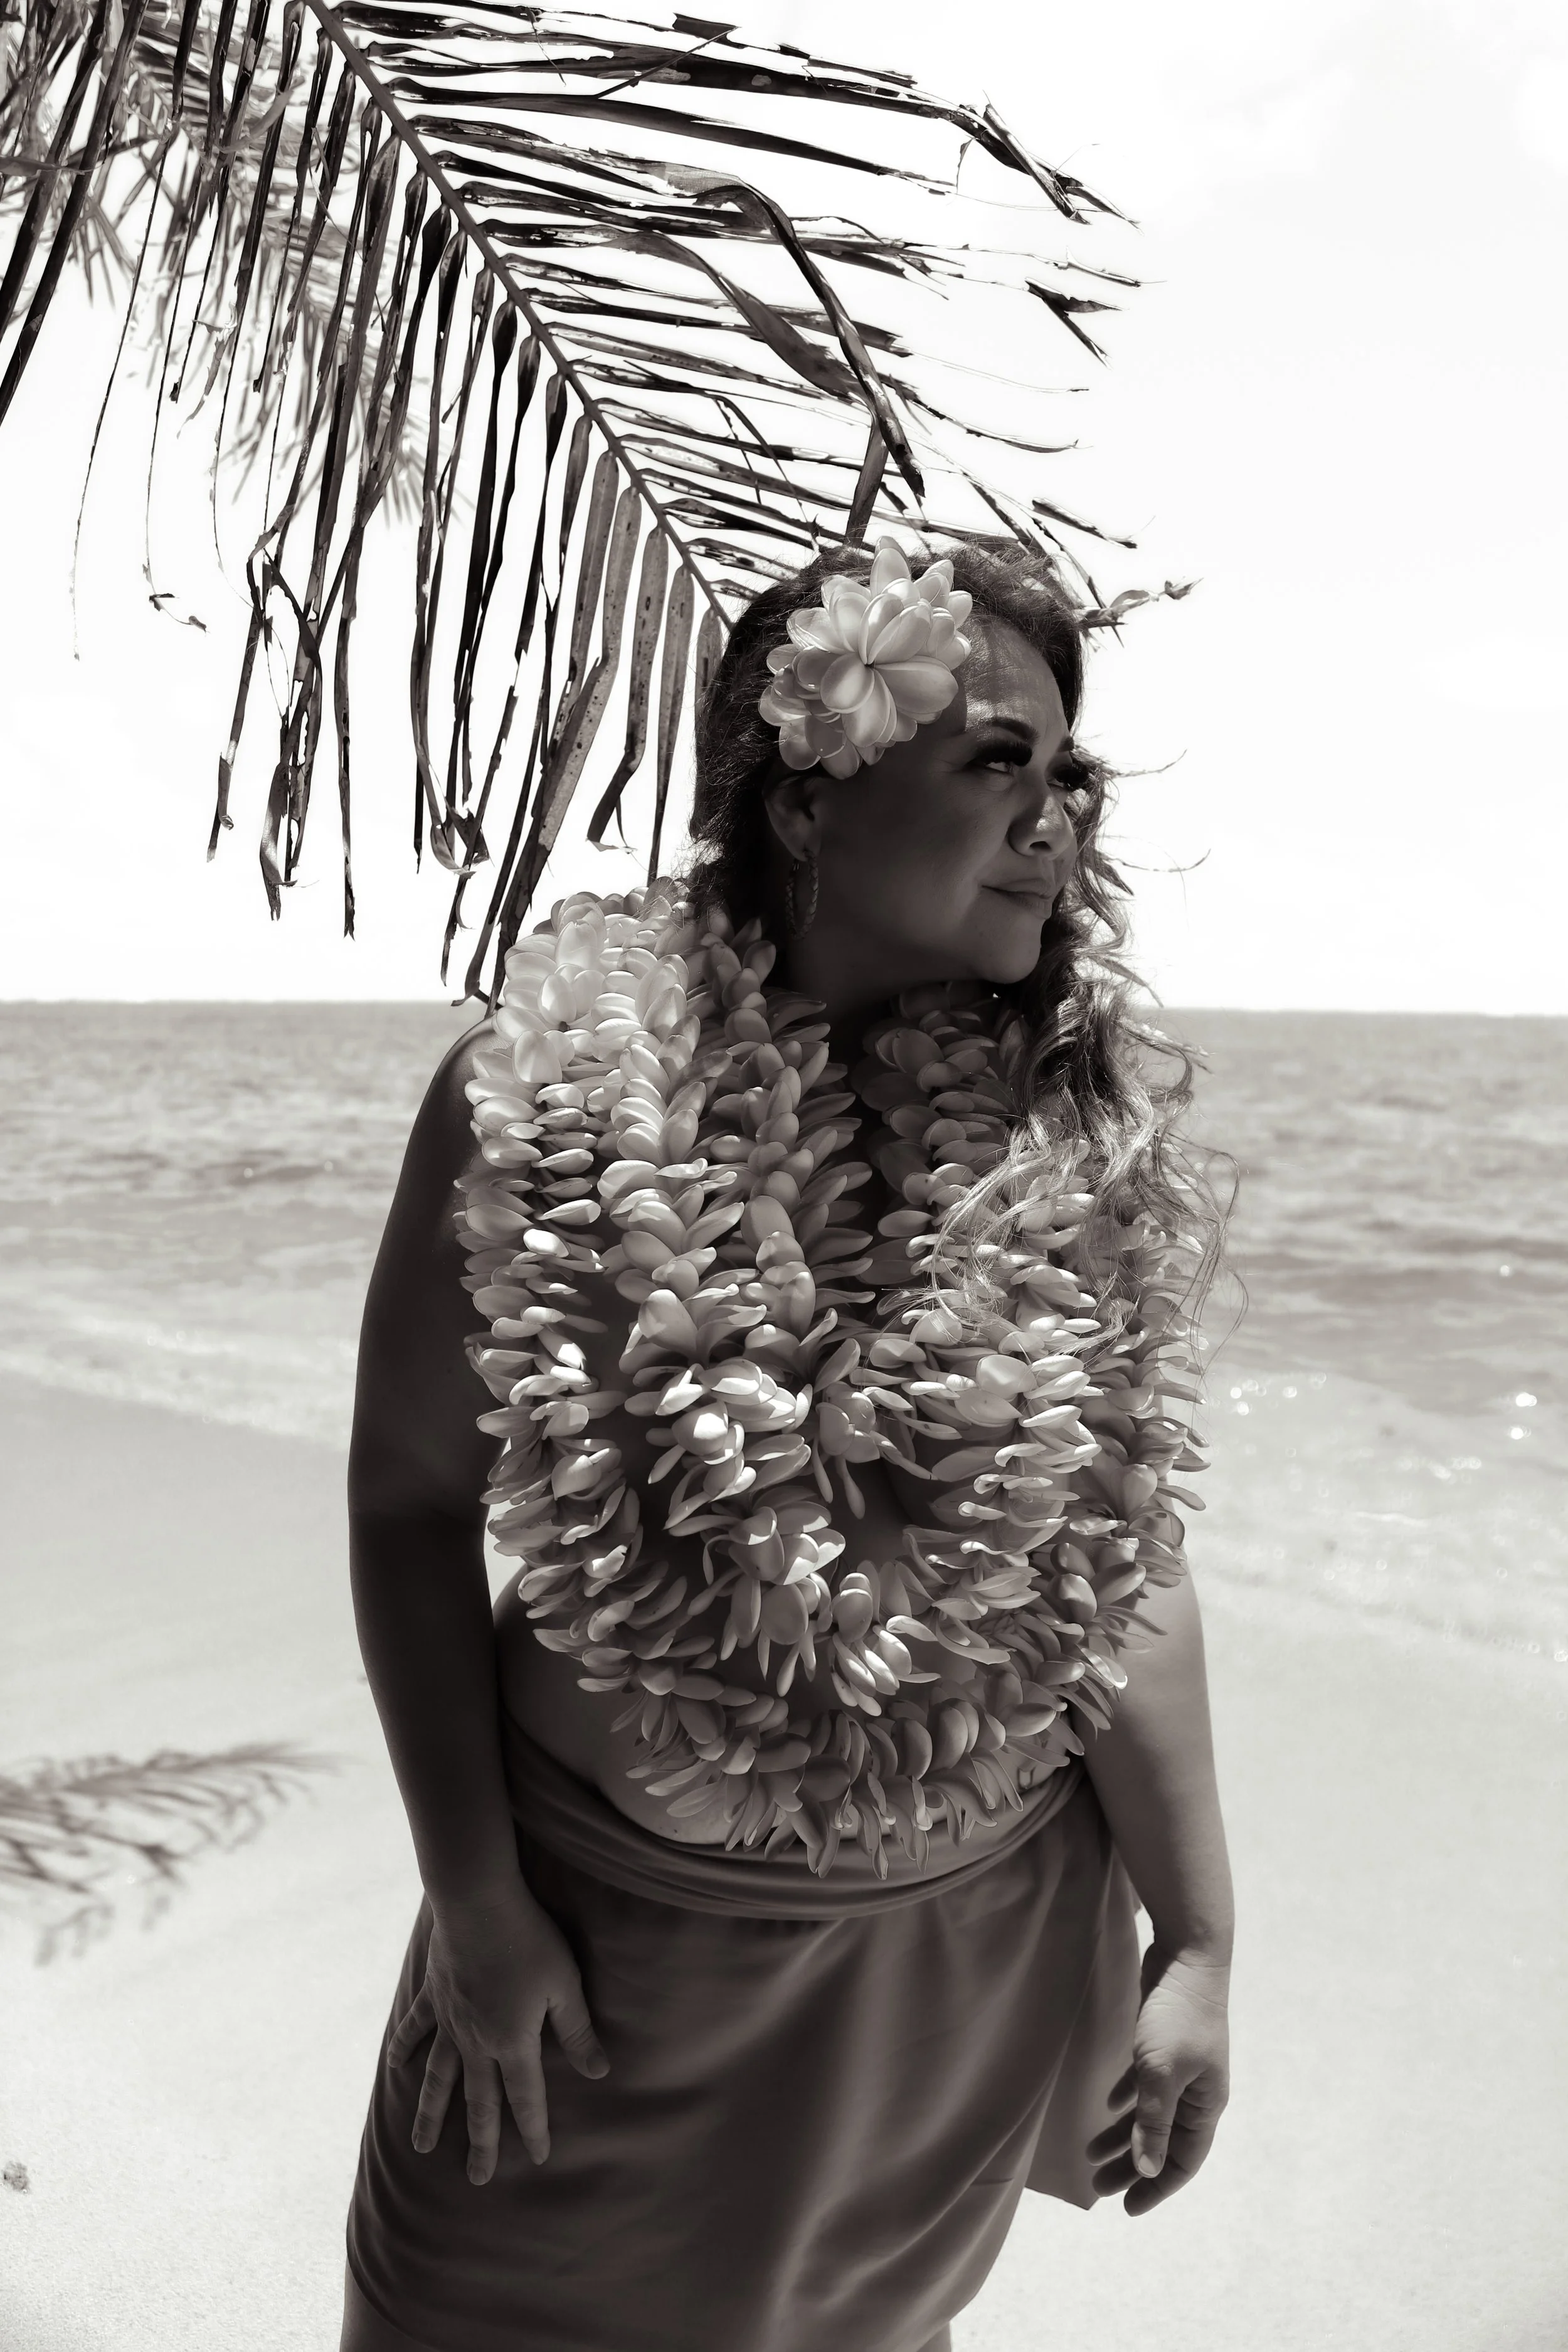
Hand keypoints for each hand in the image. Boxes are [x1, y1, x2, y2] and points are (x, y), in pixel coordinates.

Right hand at [387, 1880, 608, 2184]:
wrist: (478, 1902)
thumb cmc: (530, 1939)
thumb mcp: (565, 1984)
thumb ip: (578, 2031)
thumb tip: (599, 2072)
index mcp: (513, 2042)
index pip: (526, 2097)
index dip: (534, 2129)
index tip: (537, 2159)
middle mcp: (477, 2041)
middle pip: (479, 2101)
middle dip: (481, 2143)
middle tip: (477, 2179)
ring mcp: (450, 2020)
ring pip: (439, 2078)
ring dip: (431, 2114)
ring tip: (421, 2147)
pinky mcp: (434, 1994)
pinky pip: (417, 2028)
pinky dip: (405, 2047)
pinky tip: (395, 2066)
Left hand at [1086, 1943, 1229, 2213]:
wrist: (1187, 1954)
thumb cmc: (1178, 2016)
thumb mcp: (1162, 2073)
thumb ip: (1154, 2123)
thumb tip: (1148, 2171)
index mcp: (1205, 2105)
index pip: (1184, 2161)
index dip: (1157, 2187)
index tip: (1126, 2207)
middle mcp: (1196, 2091)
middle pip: (1164, 2142)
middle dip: (1132, 2167)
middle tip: (1097, 2187)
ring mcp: (1181, 2067)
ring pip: (1151, 2115)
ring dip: (1123, 2136)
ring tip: (1090, 2155)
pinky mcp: (1163, 2044)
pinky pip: (1145, 2085)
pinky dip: (1127, 2100)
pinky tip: (1108, 2106)